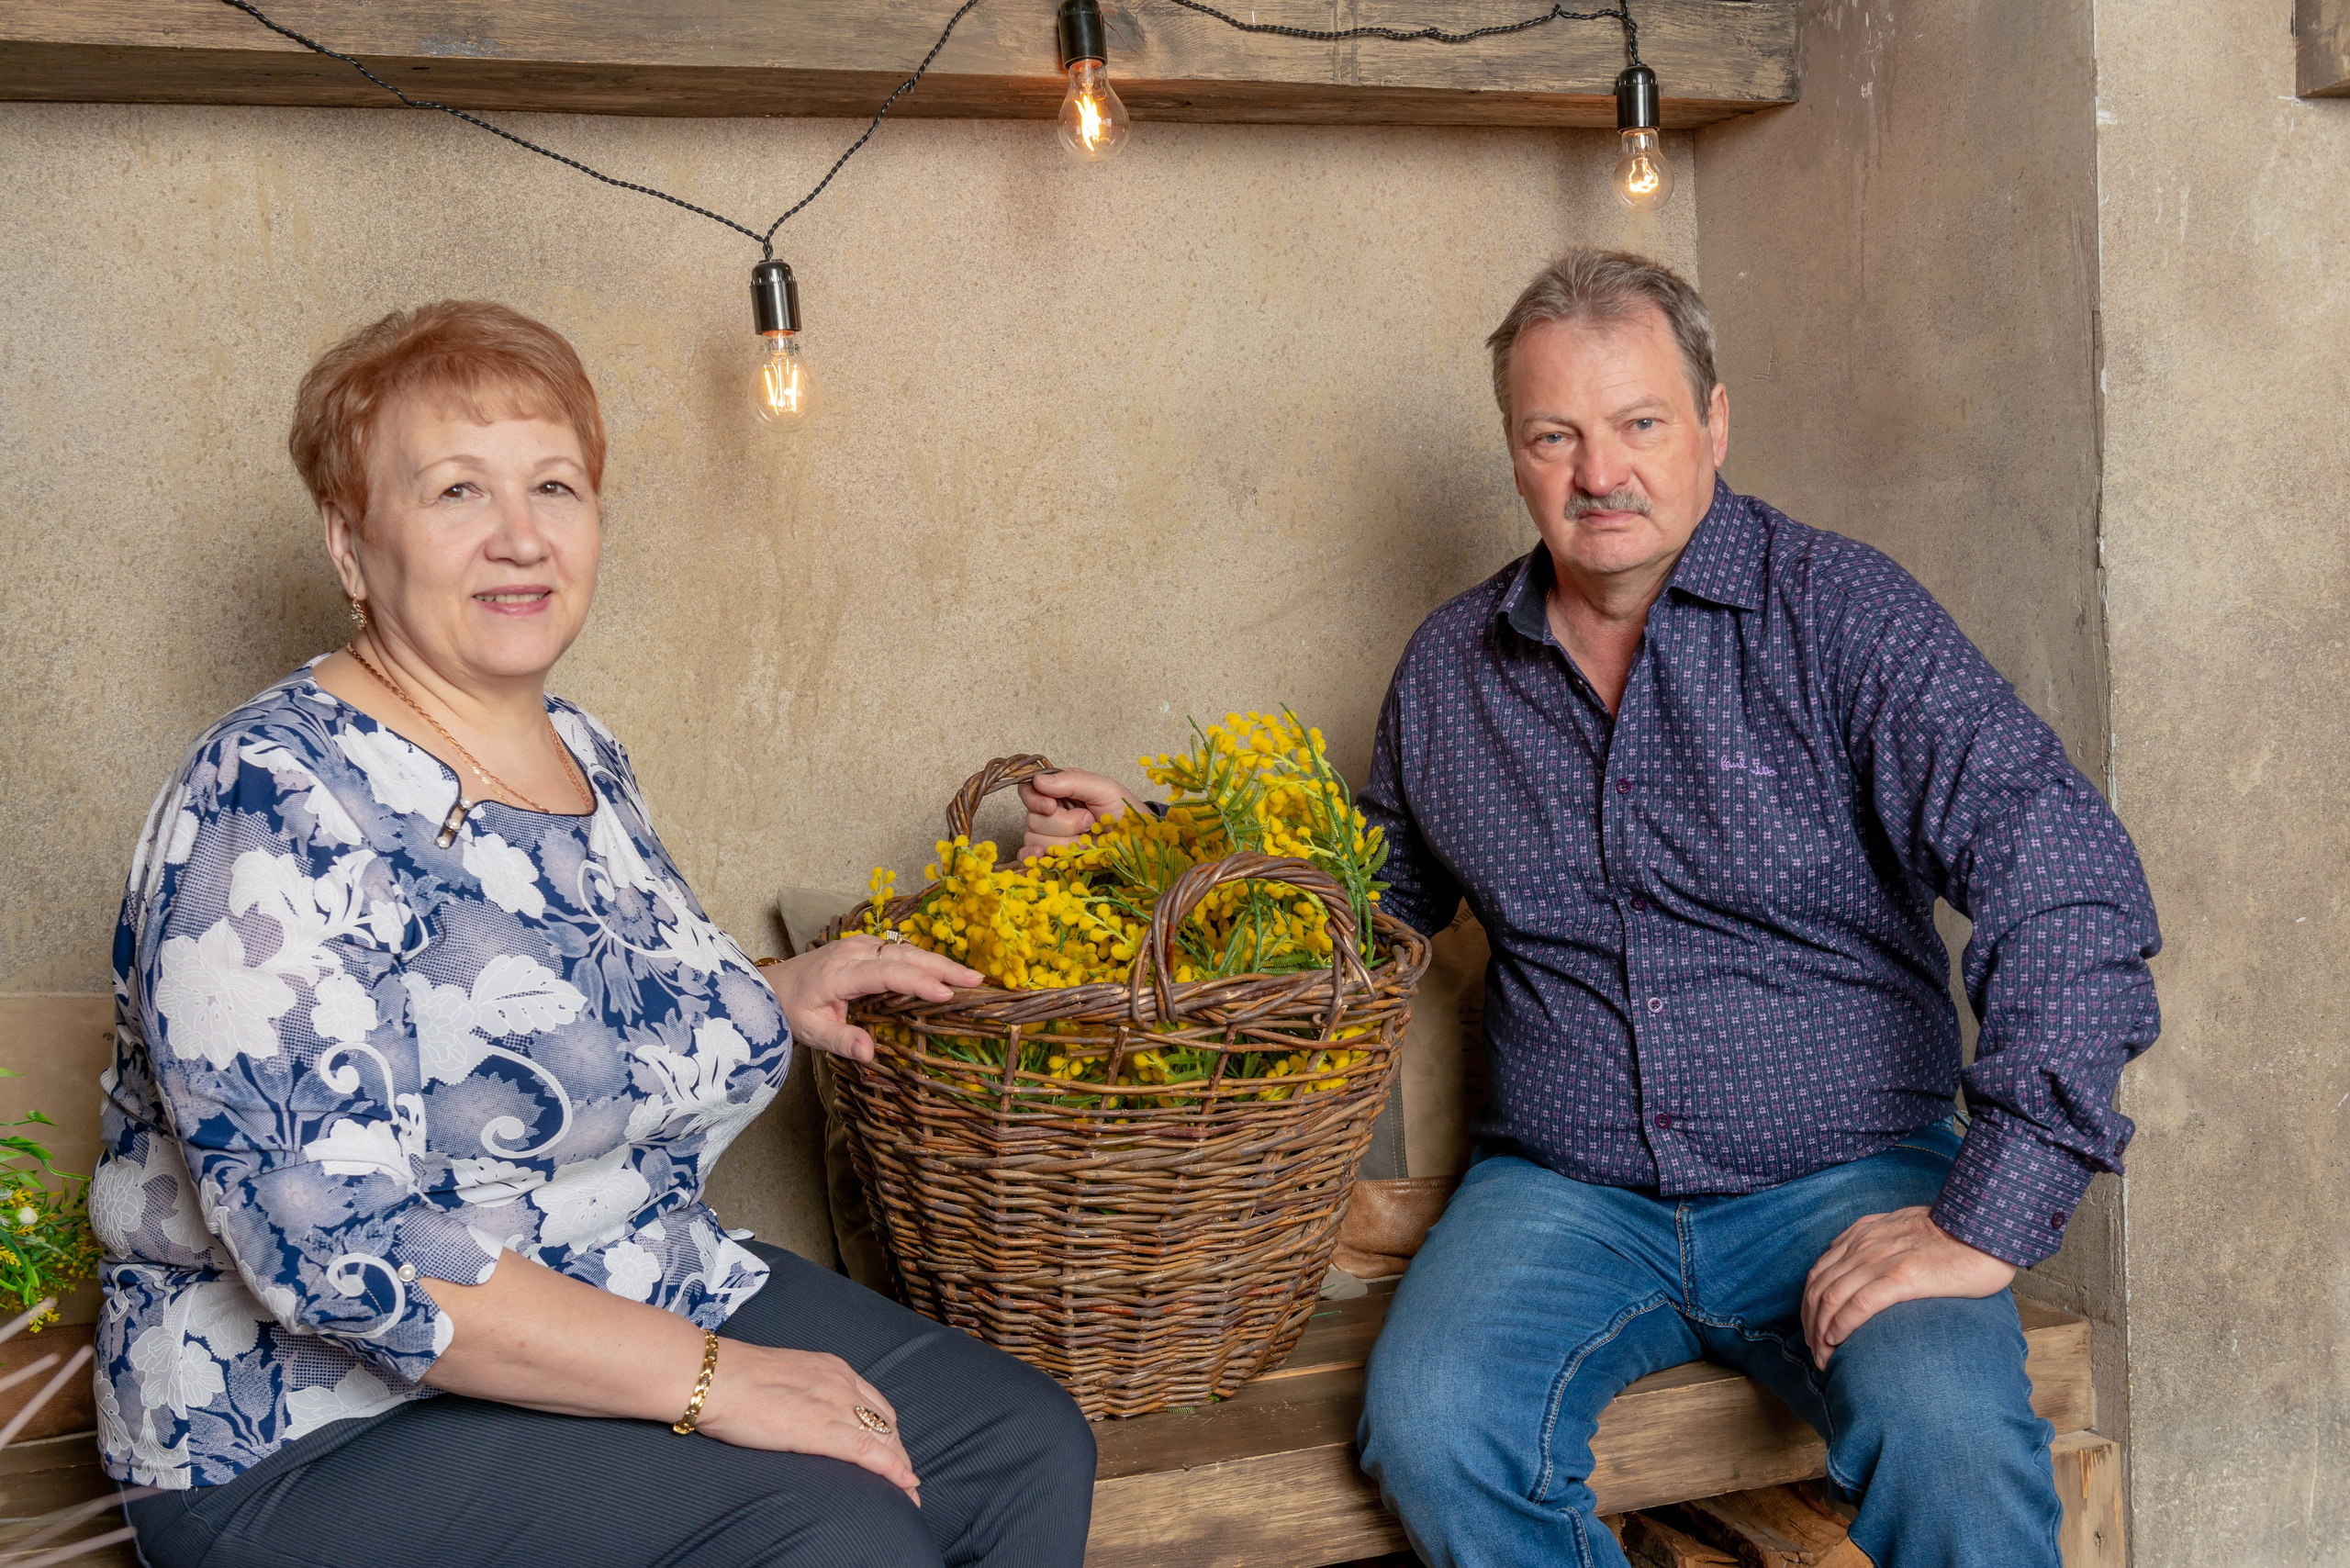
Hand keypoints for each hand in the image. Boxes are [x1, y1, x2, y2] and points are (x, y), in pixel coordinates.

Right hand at [697, 1341, 921, 1505]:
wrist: (712, 1376)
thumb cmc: (734, 1378)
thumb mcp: (784, 1377)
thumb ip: (805, 1392)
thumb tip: (805, 1414)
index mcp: (834, 1369)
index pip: (876, 1406)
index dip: (890, 1433)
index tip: (895, 1454)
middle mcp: (842, 1383)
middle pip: (886, 1424)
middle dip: (900, 1453)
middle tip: (907, 1480)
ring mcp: (834, 1403)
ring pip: (883, 1439)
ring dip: (900, 1468)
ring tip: (908, 1492)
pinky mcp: (821, 1428)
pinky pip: (866, 1451)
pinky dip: (891, 1469)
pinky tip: (903, 1484)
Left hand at [762, 937, 981, 1061]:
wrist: (772, 987)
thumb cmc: (791, 1011)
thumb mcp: (810, 1032)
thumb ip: (840, 1041)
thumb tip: (869, 1054)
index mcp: (839, 973)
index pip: (885, 974)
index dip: (917, 982)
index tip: (946, 994)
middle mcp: (852, 952)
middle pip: (903, 955)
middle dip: (941, 967)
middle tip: (975, 981)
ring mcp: (859, 945)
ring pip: (905, 949)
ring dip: (937, 962)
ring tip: (969, 977)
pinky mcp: (865, 946)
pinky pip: (899, 950)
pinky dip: (924, 960)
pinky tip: (944, 972)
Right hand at [1017, 768, 1144, 860]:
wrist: (1138, 843)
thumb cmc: (1124, 812)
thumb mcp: (1104, 789)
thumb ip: (1072, 781)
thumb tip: (1039, 781)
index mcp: (1060, 791)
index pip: (1029, 790)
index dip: (1035, 799)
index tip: (1052, 806)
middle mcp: (1051, 812)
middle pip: (1032, 818)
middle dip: (1063, 823)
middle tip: (1088, 822)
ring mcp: (1051, 836)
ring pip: (1034, 838)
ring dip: (1064, 841)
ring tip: (1087, 839)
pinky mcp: (1053, 858)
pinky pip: (1029, 858)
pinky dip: (1033, 858)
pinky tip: (1046, 857)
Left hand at [1800, 1205, 2015, 1369]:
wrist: (1984, 1230)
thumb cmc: (1952, 1236)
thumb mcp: (1903, 1230)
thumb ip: (1880, 1245)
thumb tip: (1867, 1271)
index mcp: (1861, 1235)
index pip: (1818, 1273)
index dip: (1809, 1306)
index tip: (1814, 1331)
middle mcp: (1863, 1245)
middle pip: (1817, 1289)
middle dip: (1810, 1325)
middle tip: (1816, 1352)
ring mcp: (1881, 1260)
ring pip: (1831, 1298)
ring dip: (1821, 1332)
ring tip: (1825, 1357)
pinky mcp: (1903, 1277)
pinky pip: (1859, 1303)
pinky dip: (1841, 1325)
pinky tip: (1838, 1342)